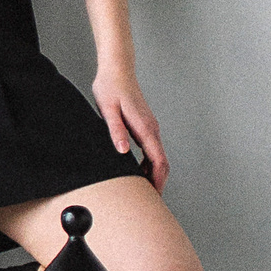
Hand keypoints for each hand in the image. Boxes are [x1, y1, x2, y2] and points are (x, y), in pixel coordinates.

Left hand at [93, 61, 168, 191]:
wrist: (117, 70)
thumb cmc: (110, 88)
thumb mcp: (108, 110)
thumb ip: (116, 131)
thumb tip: (123, 151)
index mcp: (145, 128)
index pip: (158, 161)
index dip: (157, 181)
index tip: (154, 197)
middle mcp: (151, 129)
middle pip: (162, 162)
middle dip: (158, 182)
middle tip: (149, 200)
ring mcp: (150, 128)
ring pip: (157, 157)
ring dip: (153, 174)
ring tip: (142, 190)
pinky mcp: (144, 126)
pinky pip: (151, 150)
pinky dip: (148, 164)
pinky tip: (137, 171)